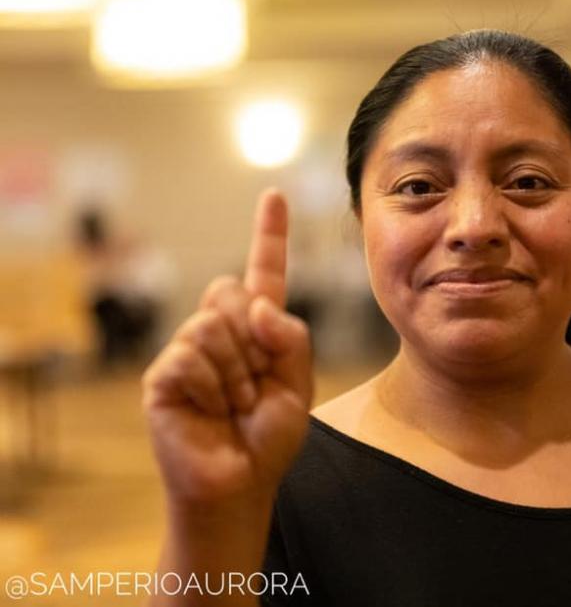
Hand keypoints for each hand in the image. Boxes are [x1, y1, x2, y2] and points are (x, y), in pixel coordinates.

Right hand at [143, 189, 312, 505]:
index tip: (275, 195)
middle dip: (253, 340)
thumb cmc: (269, 435)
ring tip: (235, 405)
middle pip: (231, 291)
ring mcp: (187, 350)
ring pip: (213, 324)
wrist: (241, 482)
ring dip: (238, 373)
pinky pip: (191, 356)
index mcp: (256, 329)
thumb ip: (290, 336)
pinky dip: (214, 388)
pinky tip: (211, 412)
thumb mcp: (299, 382)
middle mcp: (218, 331)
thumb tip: (255, 303)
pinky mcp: (163, 375)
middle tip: (254, 386)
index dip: (269, 234)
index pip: (263, 272)